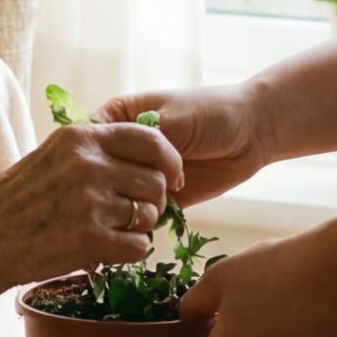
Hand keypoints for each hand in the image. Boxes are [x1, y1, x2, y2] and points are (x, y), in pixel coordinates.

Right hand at [0, 117, 189, 326]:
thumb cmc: (12, 202)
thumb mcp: (50, 157)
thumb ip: (91, 152)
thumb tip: (142, 156)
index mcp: (80, 137)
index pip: (151, 139)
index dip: (169, 161)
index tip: (173, 177)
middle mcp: (89, 164)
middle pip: (156, 182)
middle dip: (153, 201)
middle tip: (133, 214)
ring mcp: (90, 202)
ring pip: (148, 216)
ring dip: (136, 228)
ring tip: (108, 232)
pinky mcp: (89, 240)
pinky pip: (138, 246)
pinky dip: (129, 252)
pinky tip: (106, 250)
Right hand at [97, 78, 270, 207]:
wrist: (252, 132)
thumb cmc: (210, 113)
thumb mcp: (170, 120)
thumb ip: (135, 144)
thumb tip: (104, 169)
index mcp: (118, 119)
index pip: (86, 142)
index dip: (85, 159)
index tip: (88, 172)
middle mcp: (123, 151)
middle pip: (99, 177)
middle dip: (116, 186)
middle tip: (142, 184)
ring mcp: (140, 177)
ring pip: (119, 201)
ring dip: (135, 206)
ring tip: (163, 197)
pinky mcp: (159, 201)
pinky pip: (141, 219)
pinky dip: (145, 224)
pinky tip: (155, 217)